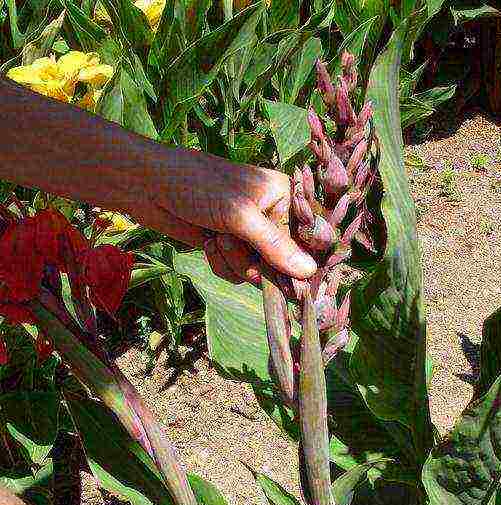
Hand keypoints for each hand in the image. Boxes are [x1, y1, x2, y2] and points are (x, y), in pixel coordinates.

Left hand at [136, 148, 316, 283]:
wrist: (148, 186)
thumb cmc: (196, 185)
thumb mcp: (239, 214)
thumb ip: (274, 245)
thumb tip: (310, 272)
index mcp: (284, 197)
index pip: (306, 238)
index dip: (300, 262)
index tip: (294, 282)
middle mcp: (272, 216)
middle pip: (282, 262)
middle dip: (255, 261)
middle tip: (231, 243)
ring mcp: (250, 235)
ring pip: (257, 272)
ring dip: (233, 262)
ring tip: (216, 238)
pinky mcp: (229, 248)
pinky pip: (237, 274)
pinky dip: (221, 265)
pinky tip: (207, 243)